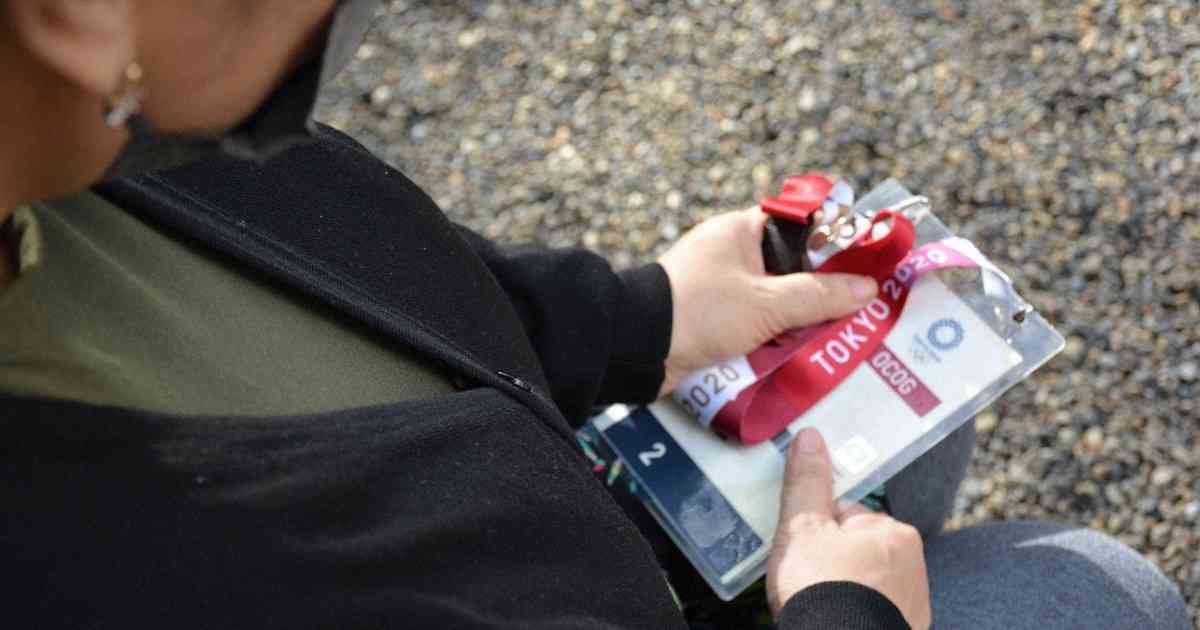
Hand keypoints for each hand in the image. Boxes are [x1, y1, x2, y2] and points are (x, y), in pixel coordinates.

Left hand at [657, 208, 876, 394]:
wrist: (636, 347)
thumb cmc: (698, 310)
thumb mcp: (768, 303)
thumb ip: (819, 295)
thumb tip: (866, 288)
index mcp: (739, 230)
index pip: (798, 223)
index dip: (831, 239)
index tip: (862, 261)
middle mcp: (729, 252)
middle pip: (790, 266)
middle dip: (817, 290)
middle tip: (852, 309)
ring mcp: (718, 286)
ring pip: (773, 299)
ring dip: (794, 320)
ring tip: (829, 336)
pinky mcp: (710, 318)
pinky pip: (753, 322)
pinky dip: (771, 337)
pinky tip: (793, 353)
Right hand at [767, 428, 930, 628]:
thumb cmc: (822, 591)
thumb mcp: (803, 529)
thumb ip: (806, 482)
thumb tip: (810, 436)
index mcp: (893, 531)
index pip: (842, 514)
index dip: (814, 531)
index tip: (800, 553)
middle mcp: (913, 563)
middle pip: (854, 547)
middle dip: (830, 560)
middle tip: (806, 581)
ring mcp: (913, 601)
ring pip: (863, 580)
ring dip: (842, 588)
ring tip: (819, 605)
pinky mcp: (907, 628)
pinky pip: (873, 609)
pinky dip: (854, 613)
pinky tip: (834, 621)